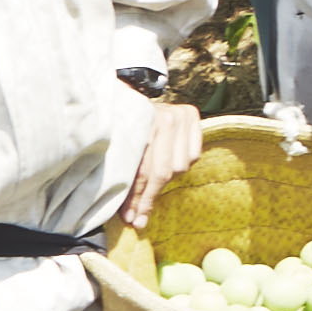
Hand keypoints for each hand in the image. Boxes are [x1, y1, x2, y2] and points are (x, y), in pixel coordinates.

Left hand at [116, 89, 206, 235]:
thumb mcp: (118, 146)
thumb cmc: (121, 125)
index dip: (137, 198)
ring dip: (166, 179)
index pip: (143, 171)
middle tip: (139, 218)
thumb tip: (128, 214)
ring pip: (180, 167)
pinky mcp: (192, 115)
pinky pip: (193, 156)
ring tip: (151, 182)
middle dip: (149, 198)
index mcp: (141, 125)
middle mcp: (165, 117)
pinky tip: (168, 160)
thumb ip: (124, 172)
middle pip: (163, 172)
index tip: (131, 219)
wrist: (132, 91)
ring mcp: (181, 115)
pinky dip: (181, 163)